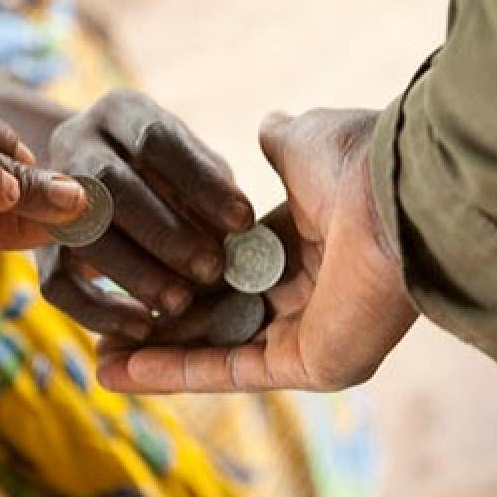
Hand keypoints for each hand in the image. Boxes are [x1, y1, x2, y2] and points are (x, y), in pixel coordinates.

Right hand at [39, 90, 255, 340]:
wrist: (88, 181)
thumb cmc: (165, 176)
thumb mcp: (189, 163)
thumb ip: (212, 188)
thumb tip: (241, 231)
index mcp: (120, 112)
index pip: (157, 140)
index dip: (201, 182)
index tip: (243, 222)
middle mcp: (76, 143)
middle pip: (110, 185)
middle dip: (165, 232)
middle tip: (212, 270)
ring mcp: (49, 195)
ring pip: (81, 232)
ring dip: (135, 272)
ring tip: (180, 303)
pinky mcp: (38, 248)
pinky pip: (57, 283)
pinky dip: (100, 311)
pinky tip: (142, 328)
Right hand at [97, 109, 416, 392]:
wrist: (400, 194)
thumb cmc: (359, 162)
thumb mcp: (303, 144)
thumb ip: (280, 143)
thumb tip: (268, 125)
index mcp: (308, 246)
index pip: (232, 269)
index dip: (180, 270)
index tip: (130, 271)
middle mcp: (310, 297)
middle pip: (219, 317)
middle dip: (160, 327)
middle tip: (103, 335)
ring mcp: (312, 337)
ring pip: (217, 352)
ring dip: (156, 360)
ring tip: (96, 364)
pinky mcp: (310, 365)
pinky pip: (229, 371)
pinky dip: (172, 372)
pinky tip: (117, 370)